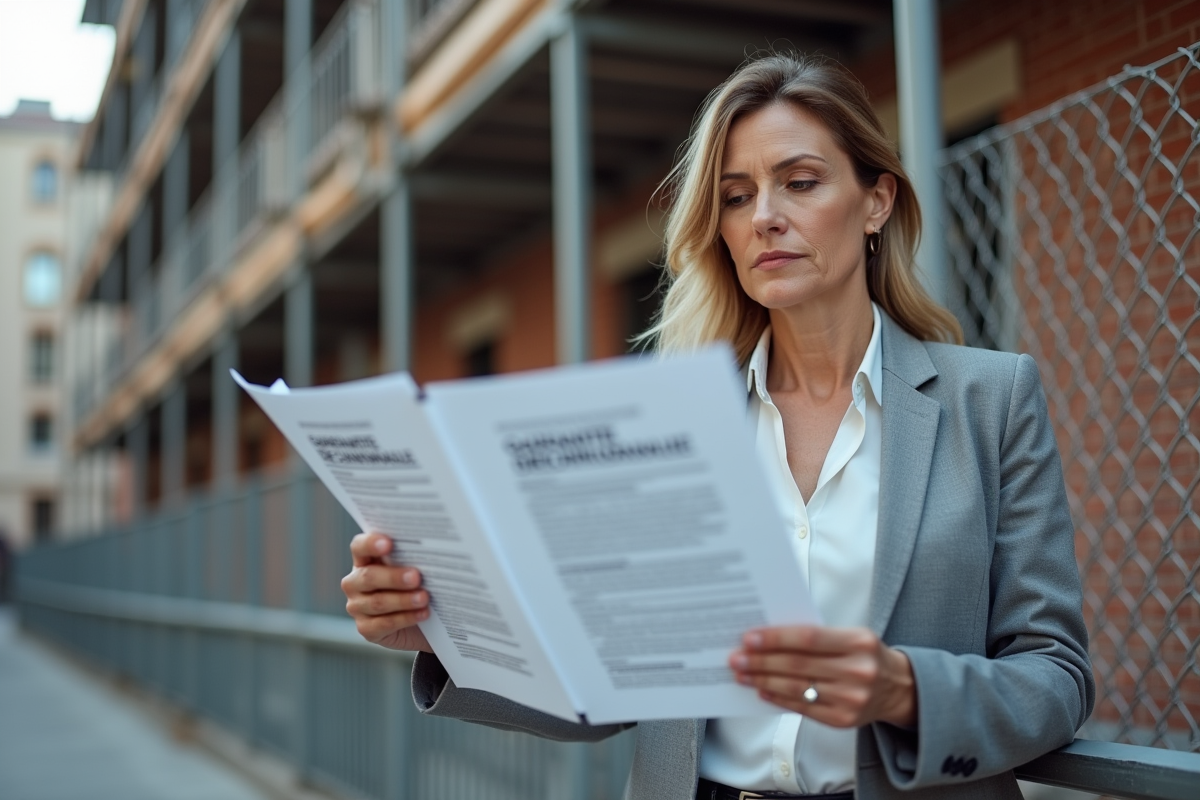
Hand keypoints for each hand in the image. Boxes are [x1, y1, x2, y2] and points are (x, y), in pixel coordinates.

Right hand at [341, 532, 432, 651]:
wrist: (422, 624)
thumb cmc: (416, 587)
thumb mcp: (414, 570)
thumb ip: (413, 559)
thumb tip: (430, 552)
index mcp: (365, 560)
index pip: (359, 547)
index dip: (370, 544)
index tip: (389, 543)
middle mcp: (355, 582)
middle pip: (368, 577)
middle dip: (394, 577)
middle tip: (416, 577)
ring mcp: (357, 606)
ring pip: (378, 602)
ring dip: (403, 600)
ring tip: (424, 597)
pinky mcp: (366, 629)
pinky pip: (384, 624)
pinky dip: (406, 618)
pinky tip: (423, 614)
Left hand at [730, 626, 916, 727]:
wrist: (899, 688)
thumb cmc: (867, 656)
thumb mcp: (851, 636)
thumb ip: (816, 637)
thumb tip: (769, 638)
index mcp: (858, 642)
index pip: (808, 638)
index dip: (776, 638)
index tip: (749, 638)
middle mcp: (857, 671)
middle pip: (798, 665)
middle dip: (761, 661)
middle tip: (737, 658)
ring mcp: (851, 698)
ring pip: (797, 688)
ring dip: (763, 681)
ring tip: (743, 674)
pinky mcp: (843, 720)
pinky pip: (803, 708)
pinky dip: (779, 699)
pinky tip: (763, 691)